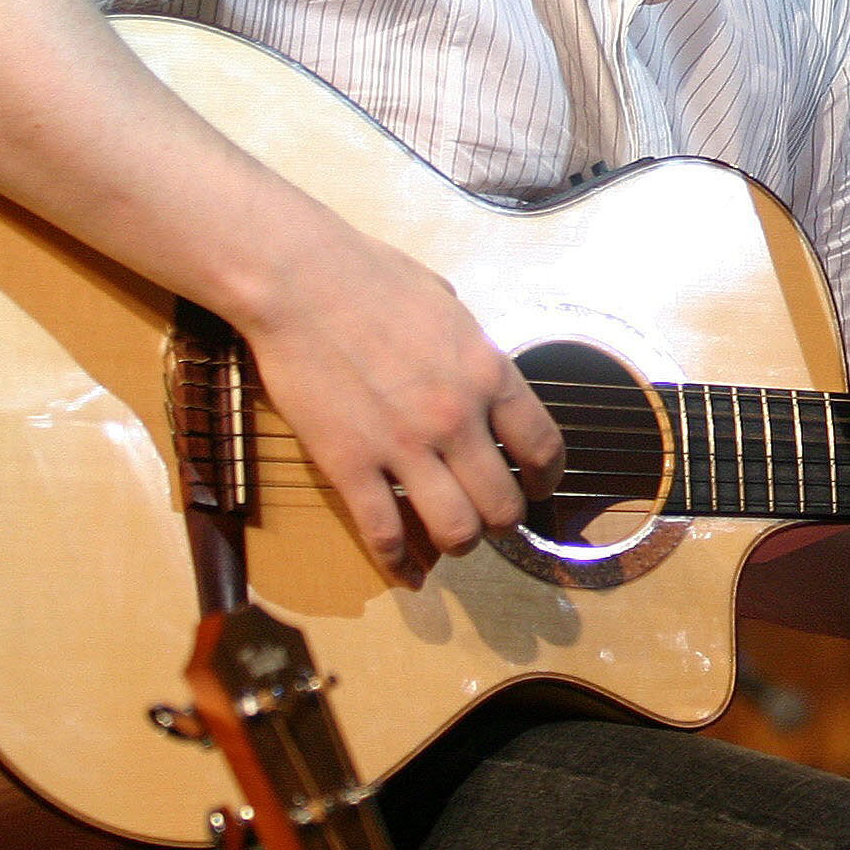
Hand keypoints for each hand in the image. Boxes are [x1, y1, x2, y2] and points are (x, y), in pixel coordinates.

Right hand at [231, 219, 563, 583]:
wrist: (301, 280)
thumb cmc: (374, 279)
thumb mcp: (450, 307)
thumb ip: (473, 352)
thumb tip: (482, 374)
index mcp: (490, 374)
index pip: (544, 448)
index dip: (547, 480)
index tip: (539, 488)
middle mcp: (456, 417)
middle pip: (504, 504)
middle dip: (503, 521)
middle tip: (491, 517)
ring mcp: (403, 445)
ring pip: (455, 530)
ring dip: (459, 543)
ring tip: (452, 538)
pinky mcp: (349, 464)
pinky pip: (384, 532)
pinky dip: (399, 562)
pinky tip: (407, 571)